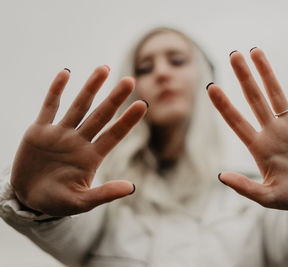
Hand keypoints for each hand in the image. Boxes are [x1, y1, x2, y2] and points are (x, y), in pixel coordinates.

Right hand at [10, 66, 146, 215]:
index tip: (142, 105)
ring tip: (104, 68)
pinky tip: (66, 73)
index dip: (127, 121)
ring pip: (79, 106)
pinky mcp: (40, 131)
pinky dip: (56, 90)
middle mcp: (79, 141)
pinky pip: (49, 106)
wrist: (29, 197)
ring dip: (91, 87)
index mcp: (91, 157)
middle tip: (130, 80)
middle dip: (114, 98)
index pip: (114, 135)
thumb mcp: (80, 202)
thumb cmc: (57, 201)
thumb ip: (104, 194)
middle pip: (100, 115)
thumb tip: (131, 188)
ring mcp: (60, 134)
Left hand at [207, 49, 287, 217]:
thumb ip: (247, 188)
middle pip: (254, 99)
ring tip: (255, 51)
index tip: (211, 87)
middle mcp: (272, 131)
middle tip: (233, 55)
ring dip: (266, 72)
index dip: (224, 105)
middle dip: (244, 77)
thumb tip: (221, 176)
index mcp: (259, 147)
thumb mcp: (269, 198)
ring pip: (276, 93)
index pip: (237, 121)